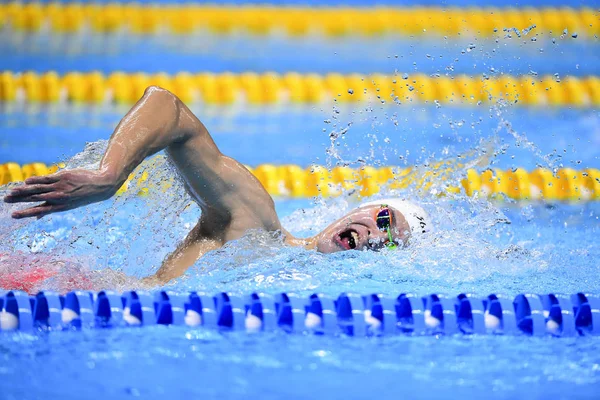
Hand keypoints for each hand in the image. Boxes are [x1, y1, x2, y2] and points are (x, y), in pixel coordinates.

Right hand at [4, 169, 118, 218]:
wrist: (101, 185)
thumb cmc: (83, 195)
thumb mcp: (69, 205)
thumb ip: (51, 208)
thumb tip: (37, 217)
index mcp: (60, 207)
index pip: (39, 210)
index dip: (26, 213)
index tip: (13, 215)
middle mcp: (59, 198)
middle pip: (35, 198)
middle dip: (20, 200)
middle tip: (6, 200)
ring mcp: (60, 187)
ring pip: (39, 189)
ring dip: (24, 190)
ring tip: (12, 192)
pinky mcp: (63, 177)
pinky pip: (46, 179)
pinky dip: (36, 180)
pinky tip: (26, 181)